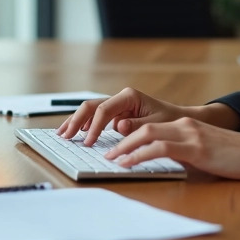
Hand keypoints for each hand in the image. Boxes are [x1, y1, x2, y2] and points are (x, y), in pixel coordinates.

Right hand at [56, 87, 189, 143]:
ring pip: (90, 109)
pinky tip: (75, 131)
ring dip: (76, 121)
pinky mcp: (116, 112)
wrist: (177, 119)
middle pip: (91, 106)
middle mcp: (121, 97)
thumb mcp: (156, 125)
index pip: (104, 110)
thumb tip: (118, 126)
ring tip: (62, 133)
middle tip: (65, 136)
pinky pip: (96, 116)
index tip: (88, 142)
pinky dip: (84, 123)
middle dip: (76, 120)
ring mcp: (117, 104)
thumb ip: (136, 126)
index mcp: (129, 96)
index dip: (93, 126)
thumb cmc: (168, 121)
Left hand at [104, 118, 239, 179]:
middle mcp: (185, 126)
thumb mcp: (205, 156)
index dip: (129, 136)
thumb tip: (165, 168)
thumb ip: (184, 157)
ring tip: (111, 158)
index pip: (150, 126)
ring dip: (125, 146)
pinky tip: (129, 162)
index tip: (114, 148)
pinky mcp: (195, 147)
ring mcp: (190, 134)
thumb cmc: (236, 158)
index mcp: (186, 126)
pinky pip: (160, 147)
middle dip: (120, 139)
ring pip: (147, 133)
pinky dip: (141, 154)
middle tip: (105, 152)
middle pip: (142, 126)